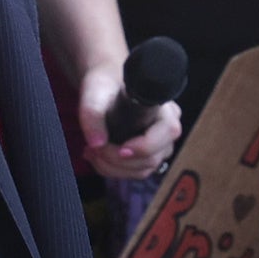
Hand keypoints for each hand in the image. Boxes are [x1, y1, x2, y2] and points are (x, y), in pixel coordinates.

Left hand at [79, 61, 181, 180]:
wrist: (105, 86)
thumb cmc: (106, 85)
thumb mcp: (95, 93)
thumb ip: (92, 114)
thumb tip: (97, 143)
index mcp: (165, 110)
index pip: (167, 132)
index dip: (144, 146)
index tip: (119, 148)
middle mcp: (167, 130)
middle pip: (151, 158)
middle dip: (117, 159)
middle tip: (93, 147)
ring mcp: (159, 147)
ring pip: (142, 170)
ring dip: (112, 167)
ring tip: (91, 151)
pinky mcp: (147, 157)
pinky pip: (134, 172)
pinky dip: (112, 169)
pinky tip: (96, 155)